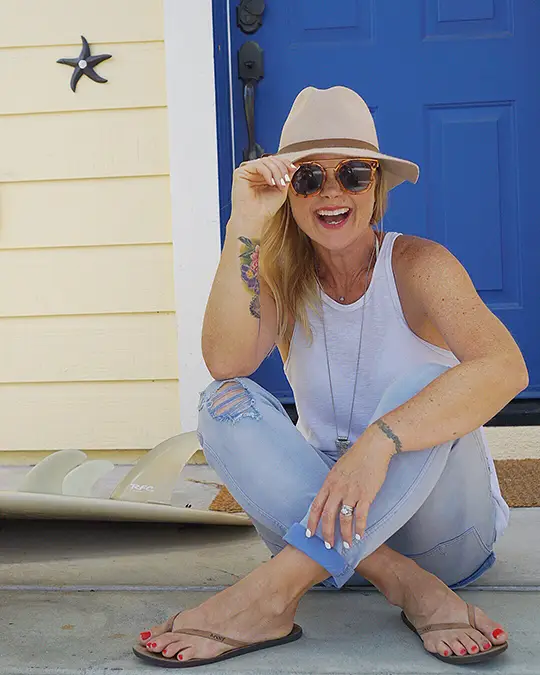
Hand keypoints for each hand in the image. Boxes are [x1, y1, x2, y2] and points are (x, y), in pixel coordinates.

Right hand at [230, 155, 296, 228]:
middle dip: (282, 168)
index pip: (275, 162)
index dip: (285, 163)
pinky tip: (270, 183)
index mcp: (263, 175)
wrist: (254, 220)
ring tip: (279, 185)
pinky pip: (257, 165)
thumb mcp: (281, 190)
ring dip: (276, 172)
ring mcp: (247, 172)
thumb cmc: (265, 209)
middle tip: (285, 181)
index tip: (293, 169)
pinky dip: (267, 172)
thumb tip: (292, 166)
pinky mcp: (240, 173)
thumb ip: (285, 177)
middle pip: (271, 159)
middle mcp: (255, 172)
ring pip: (265, 161)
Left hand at [307, 425, 395, 548]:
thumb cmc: (357, 457)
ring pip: (344, 519)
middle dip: (326, 533)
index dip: (312, 522)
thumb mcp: (338, 469)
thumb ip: (333, 483)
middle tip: (328, 546)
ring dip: (344, 534)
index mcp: (329, 482)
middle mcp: (338, 489)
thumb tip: (330, 496)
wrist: (373, 447)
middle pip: (328, 516)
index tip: (309, 534)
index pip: (316, 505)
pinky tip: (359, 536)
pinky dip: (359, 528)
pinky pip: (361, 515)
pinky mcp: (366, 494)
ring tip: (346, 545)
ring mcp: (352, 492)